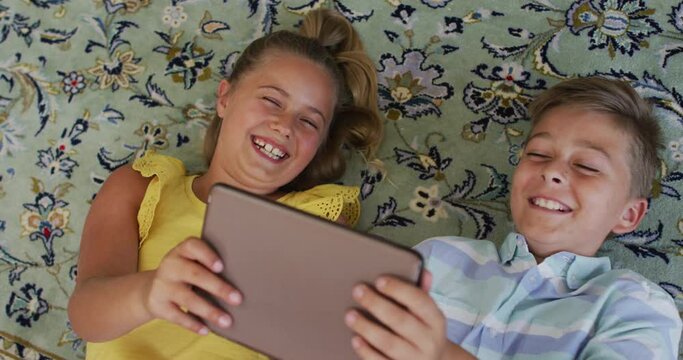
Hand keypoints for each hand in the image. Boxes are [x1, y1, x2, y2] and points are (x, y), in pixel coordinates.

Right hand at [141, 237, 241, 334]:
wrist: (152, 288)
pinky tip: (206, 330)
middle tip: (238, 299)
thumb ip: (209, 265)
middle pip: (195, 274)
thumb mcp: (190, 262)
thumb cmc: (184, 273)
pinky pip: (177, 316)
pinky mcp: (158, 304)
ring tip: (227, 321)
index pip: (193, 246)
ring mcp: (163, 285)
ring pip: (187, 298)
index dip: (207, 255)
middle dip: (218, 287)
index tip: (221, 267)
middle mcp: (171, 265)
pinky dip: (192, 324)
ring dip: (209, 311)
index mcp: (182, 251)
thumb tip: (243, 280)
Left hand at [345, 271, 473, 358]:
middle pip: (401, 320)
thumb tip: (424, 272)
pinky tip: (355, 339)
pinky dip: (367, 351)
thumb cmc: (422, 329)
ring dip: (367, 327)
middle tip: (357, 291)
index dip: (399, 289)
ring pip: (389, 343)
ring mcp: (415, 359)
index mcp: (436, 320)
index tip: (379, 280)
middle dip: (377, 304)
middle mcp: (429, 341)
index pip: (420, 301)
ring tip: (350, 314)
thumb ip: (421, 292)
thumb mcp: (427, 312)